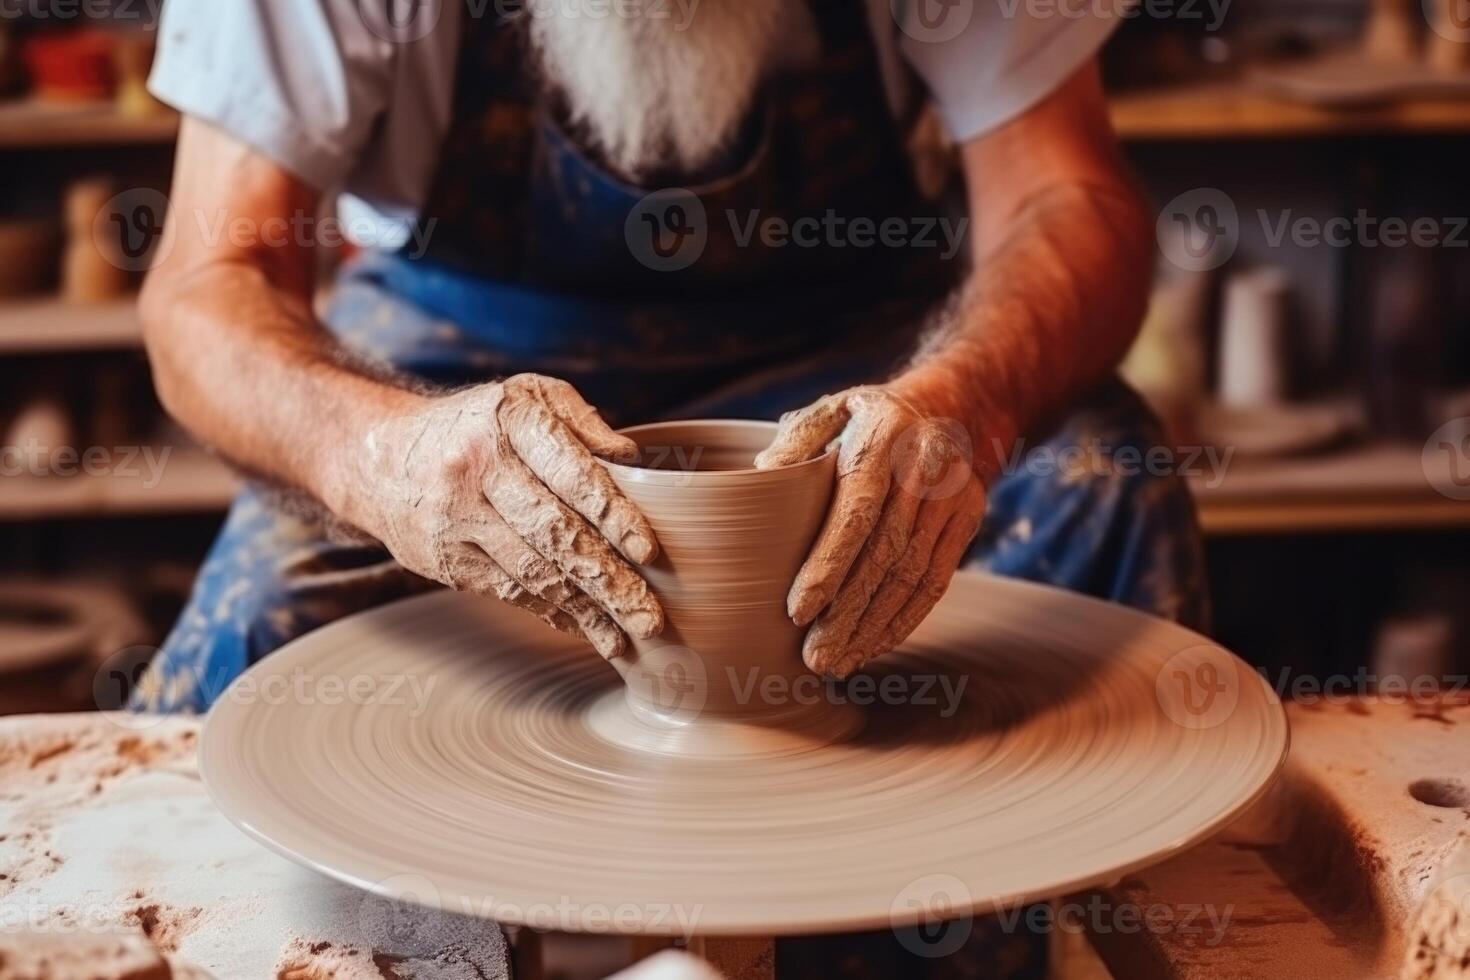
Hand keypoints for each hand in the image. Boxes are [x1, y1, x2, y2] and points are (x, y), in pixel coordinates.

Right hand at [347, 374, 663, 658]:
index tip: (650, 551)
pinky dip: (554, 613)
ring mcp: (456, 518)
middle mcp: (478, 468)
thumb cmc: (478, 424)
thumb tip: (636, 459)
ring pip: (533, 572)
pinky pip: (509, 592)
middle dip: (608, 580)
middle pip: (554, 533)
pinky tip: (589, 628)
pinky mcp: (445, 560)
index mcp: (509, 420)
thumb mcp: (527, 396)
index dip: (613, 514)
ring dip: (587, 610)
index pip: (571, 472)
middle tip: (650, 617)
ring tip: (630, 637)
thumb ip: (582, 422)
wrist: (380, 455)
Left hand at [754, 385, 985, 677]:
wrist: (949, 406)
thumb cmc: (867, 420)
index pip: (857, 509)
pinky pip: (936, 581)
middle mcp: (925, 464)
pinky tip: (873, 646)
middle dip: (847, 612)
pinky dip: (903, 619)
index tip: (798, 610)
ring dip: (873, 626)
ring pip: (912, 575)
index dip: (829, 564)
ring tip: (837, 661)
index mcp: (883, 435)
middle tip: (814, 656)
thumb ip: (797, 438)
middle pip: (885, 553)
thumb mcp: (832, 409)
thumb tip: (762, 473)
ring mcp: (953, 494)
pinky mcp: (968, 518)